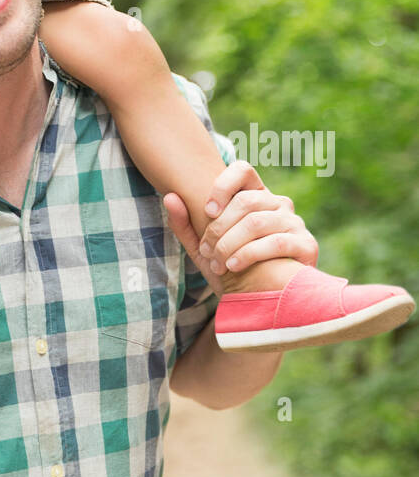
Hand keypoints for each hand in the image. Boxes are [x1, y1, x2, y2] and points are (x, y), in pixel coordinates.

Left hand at [163, 160, 317, 294]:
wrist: (260, 306)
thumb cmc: (231, 272)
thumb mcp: (202, 250)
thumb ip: (185, 224)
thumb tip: (169, 196)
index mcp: (256, 196)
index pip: (243, 170)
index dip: (223, 185)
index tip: (207, 210)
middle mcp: (278, 204)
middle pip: (246, 201)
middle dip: (219, 228)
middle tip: (207, 251)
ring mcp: (294, 223)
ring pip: (257, 222)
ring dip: (230, 244)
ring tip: (218, 264)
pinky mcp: (307, 244)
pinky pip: (276, 242)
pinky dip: (249, 254)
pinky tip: (234, 267)